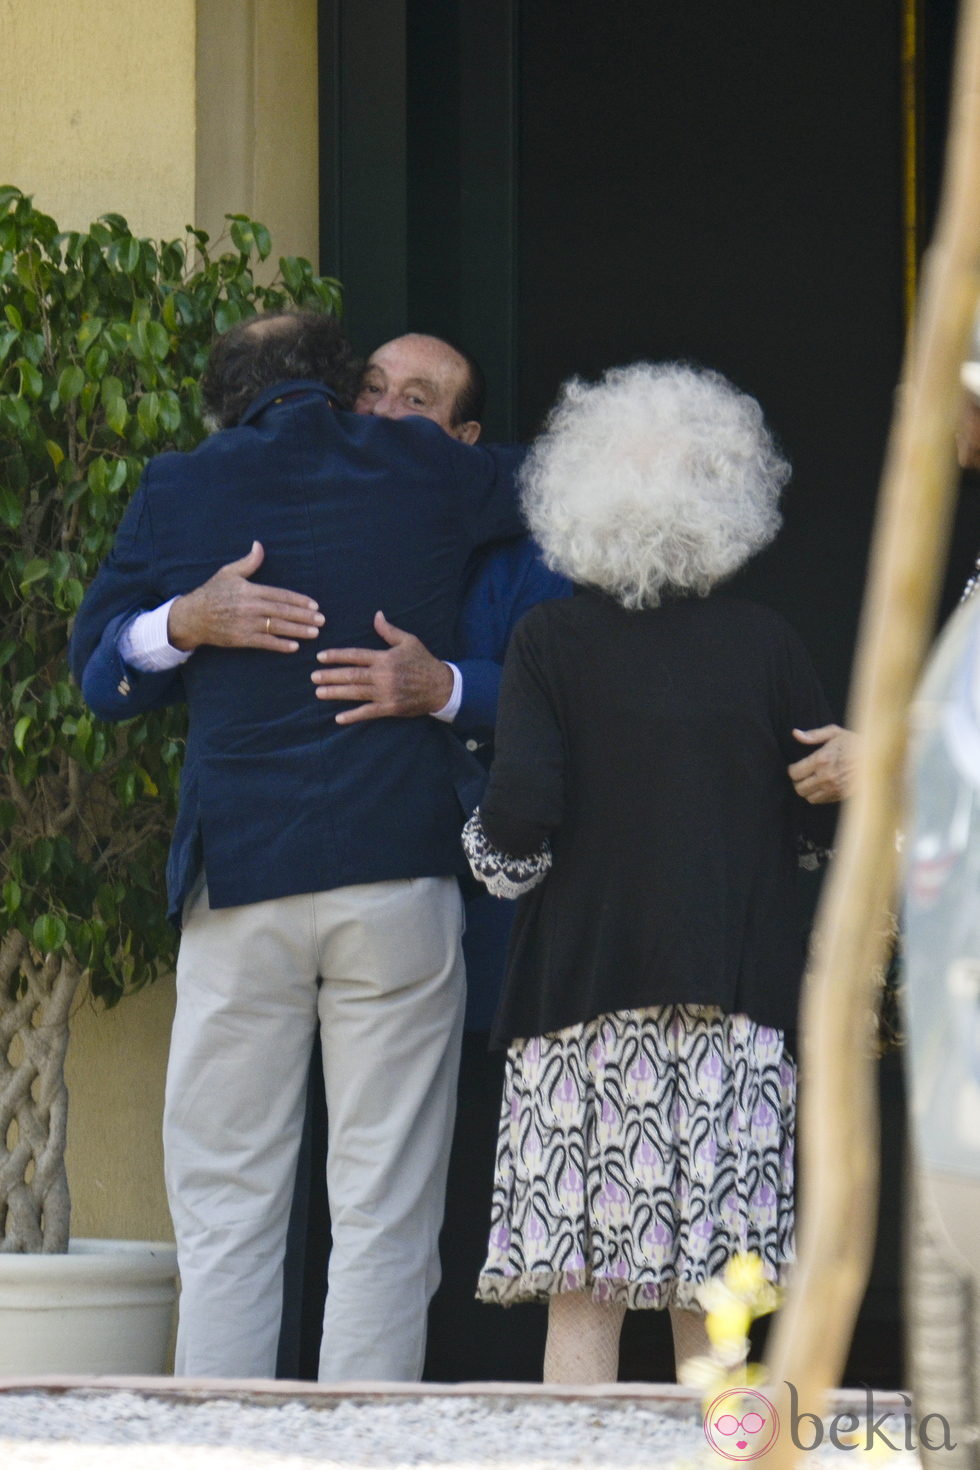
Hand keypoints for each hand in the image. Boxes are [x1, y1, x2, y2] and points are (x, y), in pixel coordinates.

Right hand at [167, 541, 322, 651]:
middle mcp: (250, 607)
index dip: (298, 601)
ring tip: (314, 633)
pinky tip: (294, 647)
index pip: (280, 595)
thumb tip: (259, 545)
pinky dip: (279, 645)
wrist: (193, 616)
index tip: (314, 605)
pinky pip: (264, 642)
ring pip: (277, 627)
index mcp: (250, 590)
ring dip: (297, 631)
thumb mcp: (229, 573)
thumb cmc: (212, 592)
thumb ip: (248, 562)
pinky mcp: (241, 639)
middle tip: (322, 620)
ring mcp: (246, 624)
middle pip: (282, 611)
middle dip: (304, 616)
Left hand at [312, 610, 453, 723]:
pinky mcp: (390, 708)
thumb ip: (389, 631)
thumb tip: (376, 615)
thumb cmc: (423, 662)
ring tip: (319, 692)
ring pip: (355, 692)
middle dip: (330, 676)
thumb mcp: (409, 641)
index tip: (321, 657)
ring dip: (336, 693)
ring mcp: (386, 693)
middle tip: (313, 677)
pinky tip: (339, 718)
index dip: (337, 656)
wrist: (441, 687)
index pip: (355, 655)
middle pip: (351, 675)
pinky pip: (368, 712)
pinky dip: (353, 716)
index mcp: (385, 658)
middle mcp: (383, 675)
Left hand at [788, 724, 856, 803]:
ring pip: (809, 797)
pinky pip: (822, 801)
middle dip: (798, 781)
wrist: (879, 758)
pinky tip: (823, 786)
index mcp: (822, 759)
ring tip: (811, 782)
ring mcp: (834, 788)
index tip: (795, 767)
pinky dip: (818, 795)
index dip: (792, 770)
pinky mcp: (842, 795)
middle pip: (799, 788)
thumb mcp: (836, 733)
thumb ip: (814, 735)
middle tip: (802, 776)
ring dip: (807, 790)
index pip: (795, 773)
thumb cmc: (856, 743)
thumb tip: (795, 733)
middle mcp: (826, 776)